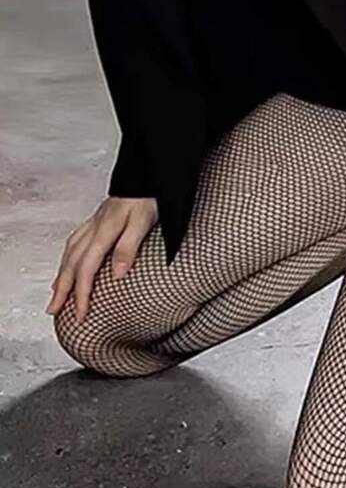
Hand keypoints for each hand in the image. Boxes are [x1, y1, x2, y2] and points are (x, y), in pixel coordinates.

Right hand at [47, 196, 158, 321]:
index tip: (81, 315)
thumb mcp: (143, 222)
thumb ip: (128, 247)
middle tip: (53, 310)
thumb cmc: (150, 196)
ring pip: (70, 252)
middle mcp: (95, 227)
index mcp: (104, 231)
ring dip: (62, 274)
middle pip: (71, 263)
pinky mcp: (99, 218)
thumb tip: (116, 275)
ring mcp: (95, 222)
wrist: (149, 173)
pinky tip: (68, 261)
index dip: (82, 294)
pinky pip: (76, 241)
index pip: (87, 270)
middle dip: (62, 289)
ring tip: (56, 292)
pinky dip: (68, 256)